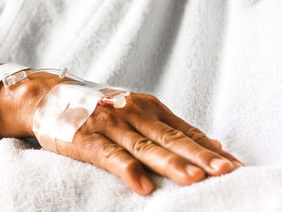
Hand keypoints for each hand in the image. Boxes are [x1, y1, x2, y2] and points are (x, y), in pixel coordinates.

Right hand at [0, 71, 242, 194]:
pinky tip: (143, 186)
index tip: (232, 163)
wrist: (51, 96)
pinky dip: (128, 170)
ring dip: (170, 163)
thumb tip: (208, 142)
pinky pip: (109, 156)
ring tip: (194, 179)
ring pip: (144, 146)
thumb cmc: (98, 106)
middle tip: (225, 171)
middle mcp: (130, 112)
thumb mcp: (134, 109)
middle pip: (170, 137)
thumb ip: (167, 126)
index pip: (183, 129)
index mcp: (146, 106)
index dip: (208, 147)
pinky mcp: (86, 138)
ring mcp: (108, 124)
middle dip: (199, 155)